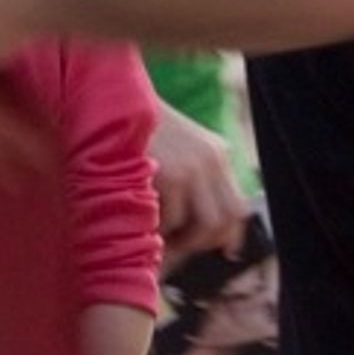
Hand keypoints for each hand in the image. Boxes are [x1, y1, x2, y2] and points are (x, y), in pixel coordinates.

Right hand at [151, 102, 248, 261]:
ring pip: (206, 226)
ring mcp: (195, 167)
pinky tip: (144, 214)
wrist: (115, 103)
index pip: (238, 206)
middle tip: (181, 245)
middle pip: (228, 218)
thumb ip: (191, 181)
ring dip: (183, 239)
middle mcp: (212, 159)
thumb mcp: (176, 151)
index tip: (223, 251)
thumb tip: (199, 229)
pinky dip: (159, 227)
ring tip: (161, 233)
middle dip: (205, 242)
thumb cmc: (138, 132)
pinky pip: (174, 221)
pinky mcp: (174, 175)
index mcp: (216, 152)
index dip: (231, 235)